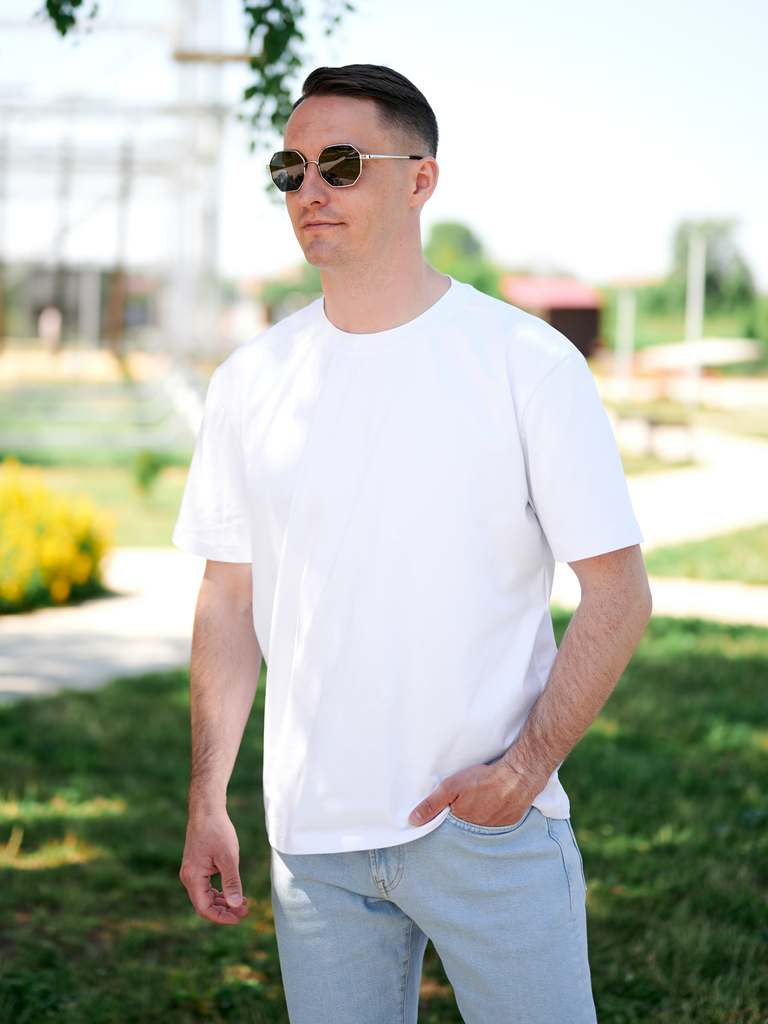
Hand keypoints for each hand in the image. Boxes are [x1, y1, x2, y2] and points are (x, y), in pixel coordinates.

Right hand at [179, 810, 248, 924]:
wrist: (207, 810)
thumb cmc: (217, 831)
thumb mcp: (229, 857)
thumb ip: (231, 882)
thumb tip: (235, 905)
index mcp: (193, 877)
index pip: (204, 908)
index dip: (221, 917)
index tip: (239, 917)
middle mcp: (188, 877)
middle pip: (204, 905)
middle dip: (225, 910)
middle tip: (245, 909)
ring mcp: (190, 872)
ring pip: (205, 896)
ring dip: (223, 902)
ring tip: (242, 902)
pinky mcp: (196, 867)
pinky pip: (205, 887)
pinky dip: (218, 892)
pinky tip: (233, 892)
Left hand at [408, 761, 535, 827]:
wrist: (517, 777)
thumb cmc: (483, 781)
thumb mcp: (451, 788)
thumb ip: (432, 804)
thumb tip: (413, 820)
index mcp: (462, 823)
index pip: (448, 830)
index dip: (444, 823)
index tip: (442, 818)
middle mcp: (478, 831)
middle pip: (464, 829)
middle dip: (460, 824)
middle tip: (462, 809)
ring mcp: (495, 829)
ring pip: (480, 828)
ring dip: (477, 821)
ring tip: (477, 808)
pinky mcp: (508, 823)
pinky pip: (495, 826)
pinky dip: (492, 819)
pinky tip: (491, 808)